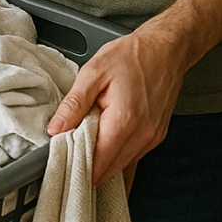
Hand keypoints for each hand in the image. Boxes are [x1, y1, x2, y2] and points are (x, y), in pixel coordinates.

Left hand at [45, 26, 184, 187]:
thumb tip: (56, 129)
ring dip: (104, 163)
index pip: (98, 164)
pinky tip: (107, 142)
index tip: (63, 160)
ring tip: (88, 144)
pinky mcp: (157, 137)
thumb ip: (73, 104)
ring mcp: (152, 139)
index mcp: (124, 121)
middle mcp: (142, 136)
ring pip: (123, 168)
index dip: (78, 166)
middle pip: (110, 172)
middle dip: (89, 167)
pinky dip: (118, 156)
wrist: (166, 50)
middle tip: (72, 152)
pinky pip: (134, 157)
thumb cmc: (132, 56)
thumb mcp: (93, 72)